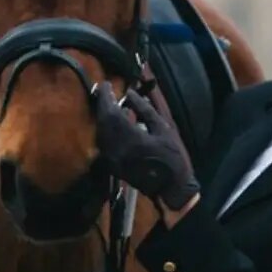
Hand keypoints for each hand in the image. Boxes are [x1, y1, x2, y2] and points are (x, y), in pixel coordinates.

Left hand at [91, 85, 198, 211]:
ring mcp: (111, 157)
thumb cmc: (172, 157)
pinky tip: (115, 122)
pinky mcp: (111, 164)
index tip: (105, 83)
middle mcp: (116, 148)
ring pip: (100, 130)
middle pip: (102, 120)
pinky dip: (105, 128)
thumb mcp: (163, 128)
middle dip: (103, 104)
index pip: (110, 111)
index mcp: (130, 137)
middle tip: (107, 91)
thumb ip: (144, 109)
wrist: (170, 188)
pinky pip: (103, 141)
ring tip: (112, 104)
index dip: (105, 95)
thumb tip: (129, 93)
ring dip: (103, 116)